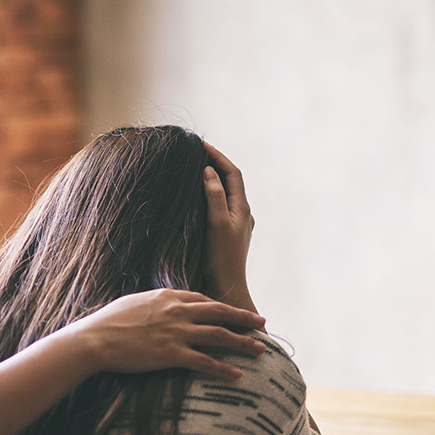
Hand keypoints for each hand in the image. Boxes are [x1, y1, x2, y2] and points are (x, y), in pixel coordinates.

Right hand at [67, 288, 265, 380]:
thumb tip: (159, 306)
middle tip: (261, 323)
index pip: (203, 299)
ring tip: (260, 350)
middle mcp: (176, 311)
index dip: (222, 307)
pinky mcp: (171, 354)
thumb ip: (153, 303)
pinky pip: (204, 362)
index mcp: (167, 297)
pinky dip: (223, 369)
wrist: (95, 339)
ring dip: (242, 342)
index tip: (234, 313)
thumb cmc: (108, 322)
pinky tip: (237, 374)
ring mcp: (176, 332)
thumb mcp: (133, 303)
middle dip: (243, 318)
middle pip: (219, 312)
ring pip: (219, 335)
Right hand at [203, 142, 257, 313]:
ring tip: (192, 170)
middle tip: (195, 153)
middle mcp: (241, 215)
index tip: (201, 145)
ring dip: (210, 180)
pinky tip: (192, 199)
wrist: (225, 290)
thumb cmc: (221, 259)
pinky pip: (217, 207)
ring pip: (223, 194)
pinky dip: (206, 196)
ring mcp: (234, 226)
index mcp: (242, 209)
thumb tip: (209, 172)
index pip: (232, 173)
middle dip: (214, 164)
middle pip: (230, 181)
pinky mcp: (224, 235)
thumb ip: (215, 196)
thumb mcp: (217, 224)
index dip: (218, 156)